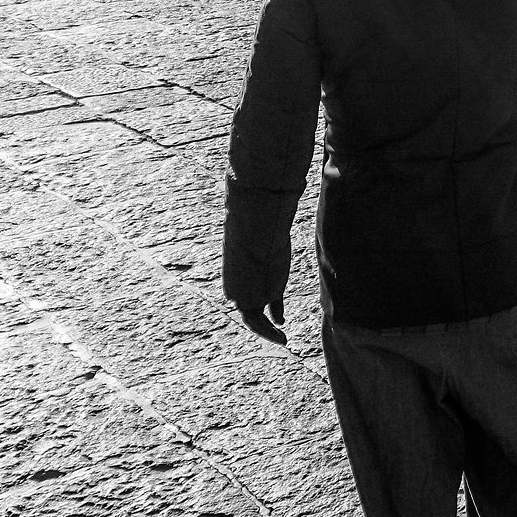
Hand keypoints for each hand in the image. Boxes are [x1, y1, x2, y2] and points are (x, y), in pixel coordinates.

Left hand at [223, 188, 298, 344]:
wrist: (254, 224)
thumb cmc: (256, 218)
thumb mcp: (260, 223)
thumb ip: (261, 209)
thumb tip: (264, 177)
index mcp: (233, 271)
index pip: (242, 289)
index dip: (252, 297)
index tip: (264, 306)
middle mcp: (235, 286)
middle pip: (246, 306)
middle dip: (258, 316)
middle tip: (271, 326)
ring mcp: (246, 294)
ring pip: (254, 320)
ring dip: (266, 332)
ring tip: (280, 339)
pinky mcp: (259, 298)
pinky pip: (263, 322)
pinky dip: (272, 331)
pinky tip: (283, 334)